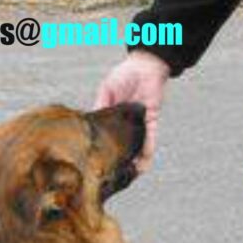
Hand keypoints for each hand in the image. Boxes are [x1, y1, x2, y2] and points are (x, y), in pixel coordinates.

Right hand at [93, 51, 169, 172]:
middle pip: (122, 146)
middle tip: (114, 177)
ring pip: (137, 146)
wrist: (146, 65)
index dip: (102, 150)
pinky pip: (150, 137)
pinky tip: (144, 161)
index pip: (105, 136)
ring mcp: (138, 123)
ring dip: (136, 160)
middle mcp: (124, 123)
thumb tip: (90, 123)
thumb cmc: (124, 75)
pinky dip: (148, 149)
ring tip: (132, 174)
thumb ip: (101, 105)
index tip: (97, 165)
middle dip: (120, 160)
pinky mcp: (151, 119)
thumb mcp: (107, 89)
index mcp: (110, 116)